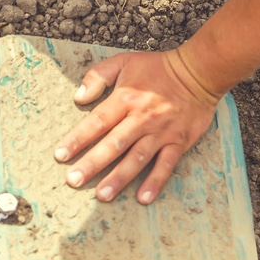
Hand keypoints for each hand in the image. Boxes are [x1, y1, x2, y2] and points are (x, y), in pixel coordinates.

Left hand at [53, 49, 219, 204]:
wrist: (198, 72)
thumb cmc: (157, 68)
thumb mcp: (123, 61)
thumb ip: (97, 76)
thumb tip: (78, 97)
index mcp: (125, 98)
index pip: (97, 121)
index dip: (78, 139)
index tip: (61, 155)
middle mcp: (141, 118)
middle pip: (113, 144)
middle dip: (92, 163)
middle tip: (74, 180)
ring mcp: (161, 132)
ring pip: (137, 158)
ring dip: (119, 178)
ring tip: (102, 195)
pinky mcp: (179, 142)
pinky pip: (166, 165)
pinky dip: (155, 182)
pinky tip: (143, 198)